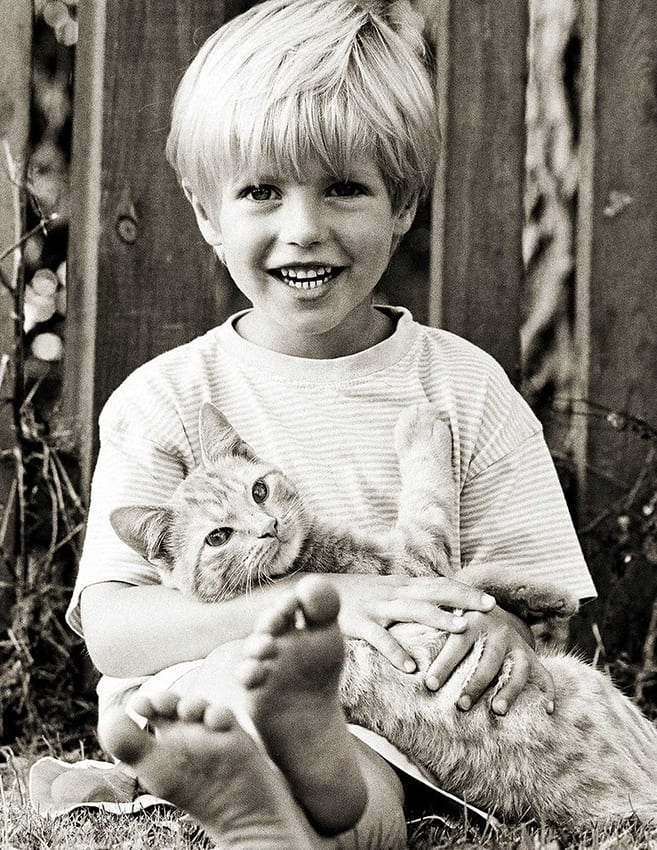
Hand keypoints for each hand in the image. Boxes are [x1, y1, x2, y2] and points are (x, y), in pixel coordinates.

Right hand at [320, 573, 495, 672]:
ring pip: (413, 610)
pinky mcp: (357, 623)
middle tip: (491, 608)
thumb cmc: (351, 599)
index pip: (439, 585)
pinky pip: (379, 638)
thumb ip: (407, 600)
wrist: (308, 595)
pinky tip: (411, 668)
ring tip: (463, 629)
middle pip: (434, 592)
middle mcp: (392, 593)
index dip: (465, 590)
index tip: (492, 600)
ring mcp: (375, 607)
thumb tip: (436, 608)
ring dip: (439, 618)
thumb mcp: (382, 594)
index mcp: (400, 587)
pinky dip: (396, 652)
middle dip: (464, 599)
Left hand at [423, 605, 554, 714]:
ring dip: (508, 690)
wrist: (487, 606)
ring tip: (496, 710)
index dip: (443, 664)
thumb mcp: (442, 618)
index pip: (456, 644)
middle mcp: (497, 631)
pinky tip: (547, 710)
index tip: (428, 685)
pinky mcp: (531, 656)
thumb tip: (394, 651)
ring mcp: (516, 644)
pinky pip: (544, 674)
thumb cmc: (454, 620)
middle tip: (461, 705)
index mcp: (471, 621)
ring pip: (516, 668)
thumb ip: (423, 631)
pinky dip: (548, 691)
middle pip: (487, 659)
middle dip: (475, 683)